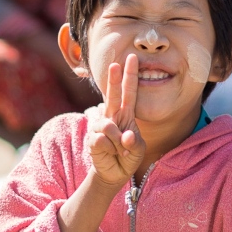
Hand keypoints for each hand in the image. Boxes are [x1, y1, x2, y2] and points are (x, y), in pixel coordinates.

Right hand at [88, 54, 144, 185]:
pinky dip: (110, 149)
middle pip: (112, 95)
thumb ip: (134, 142)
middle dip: (114, 79)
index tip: (132, 59)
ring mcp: (100, 127)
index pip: (129, 92)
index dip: (130, 76)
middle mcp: (112, 116)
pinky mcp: (92, 139)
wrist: (114, 172)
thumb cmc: (128, 156)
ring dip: (118, 143)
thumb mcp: (138, 149)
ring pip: (109, 126)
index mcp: (126, 114)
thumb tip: (126, 136)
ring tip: (120, 151)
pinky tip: (109, 153)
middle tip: (115, 64)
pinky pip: (102, 140)